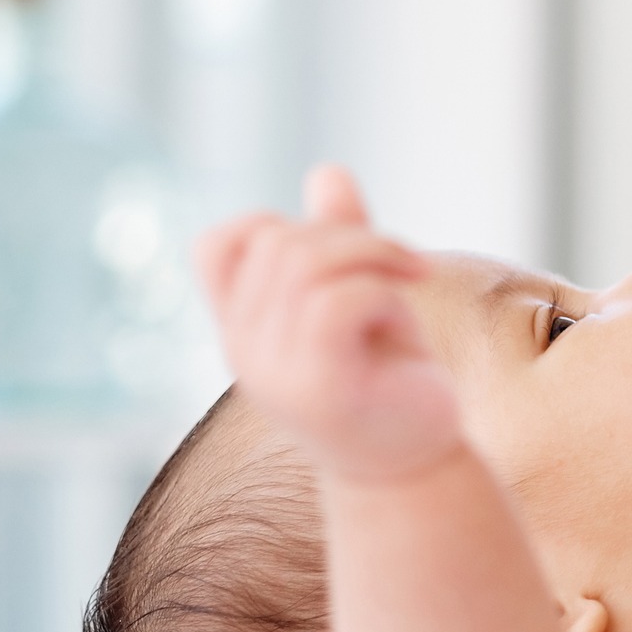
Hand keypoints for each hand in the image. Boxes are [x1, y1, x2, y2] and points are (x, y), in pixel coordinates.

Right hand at [197, 165, 459, 483]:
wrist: (415, 460)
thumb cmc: (387, 374)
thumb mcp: (362, 291)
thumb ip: (339, 237)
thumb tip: (326, 171)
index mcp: (244, 325)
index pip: (216, 245)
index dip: (272, 223)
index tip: (337, 247)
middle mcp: (244, 349)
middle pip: (279, 241)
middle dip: (354, 235)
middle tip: (404, 268)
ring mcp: (274, 372)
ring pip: (308, 262)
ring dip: (376, 257)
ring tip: (409, 289)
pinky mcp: (318, 389)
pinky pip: (337, 303)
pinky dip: (383, 291)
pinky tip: (408, 314)